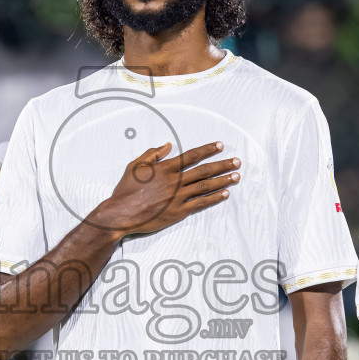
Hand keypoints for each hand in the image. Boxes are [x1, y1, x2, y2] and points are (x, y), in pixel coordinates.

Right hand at [88, 141, 240, 236]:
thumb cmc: (126, 190)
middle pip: (205, 170)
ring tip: (236, 176)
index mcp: (166, 168)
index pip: (192, 156)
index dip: (208, 149)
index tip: (220, 145)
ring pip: (206, 186)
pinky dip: (214, 198)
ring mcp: (178, 197)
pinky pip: (200, 203)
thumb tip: (168, 146)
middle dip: (223, 164)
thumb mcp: (135, 165)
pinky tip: (225, 194)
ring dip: (223, 180)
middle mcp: (175, 181)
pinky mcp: (179, 212)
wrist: (121, 213)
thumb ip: (153, 154)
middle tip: (237, 161)